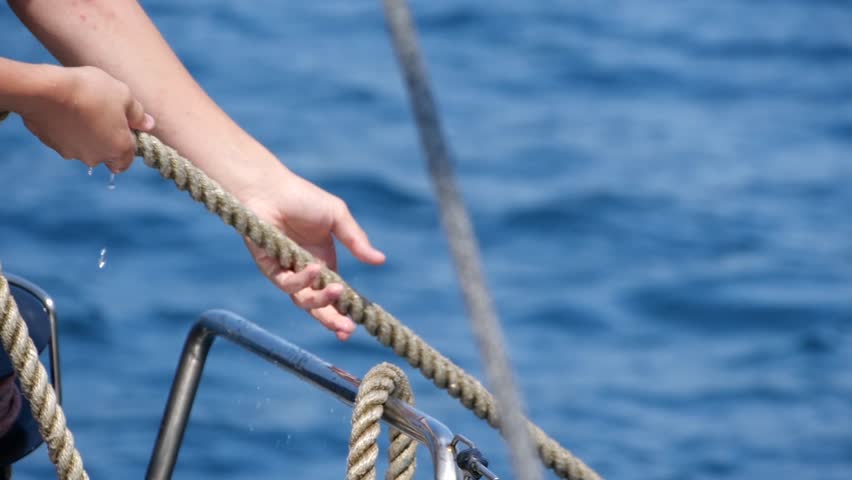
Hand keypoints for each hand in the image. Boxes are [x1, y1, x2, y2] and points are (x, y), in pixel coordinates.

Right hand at [17, 65, 154, 172]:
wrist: (45, 90)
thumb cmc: (91, 91)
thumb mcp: (123, 95)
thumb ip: (138, 113)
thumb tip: (148, 124)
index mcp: (119, 149)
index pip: (126, 160)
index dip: (126, 145)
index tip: (123, 127)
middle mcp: (96, 157)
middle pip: (105, 154)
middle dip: (106, 138)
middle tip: (102, 113)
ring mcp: (72, 152)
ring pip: (84, 146)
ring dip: (86, 133)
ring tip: (81, 107)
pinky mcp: (52, 144)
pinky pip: (64, 139)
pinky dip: (66, 129)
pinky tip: (64, 109)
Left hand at [241, 170, 384, 340]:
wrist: (270, 189)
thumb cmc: (303, 198)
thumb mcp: (337, 218)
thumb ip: (356, 241)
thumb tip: (380, 261)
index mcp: (324, 262)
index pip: (335, 294)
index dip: (344, 311)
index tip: (355, 323)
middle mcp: (306, 271)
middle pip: (319, 307)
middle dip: (332, 321)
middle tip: (346, 331)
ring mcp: (287, 271)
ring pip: (303, 301)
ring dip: (320, 300)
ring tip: (336, 290)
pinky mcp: (269, 268)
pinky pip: (287, 284)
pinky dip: (303, 280)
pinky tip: (314, 268)